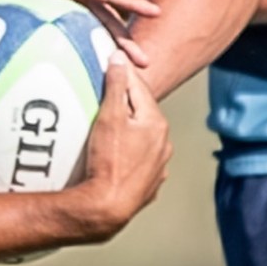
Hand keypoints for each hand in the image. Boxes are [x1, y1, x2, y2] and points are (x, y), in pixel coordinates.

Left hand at [0, 0, 158, 66]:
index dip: (131, 2)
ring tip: (124, 73)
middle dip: (126, 39)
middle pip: (107, 17)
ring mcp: (66, 5)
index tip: (154, 12)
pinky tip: (88, 70)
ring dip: (109, 48)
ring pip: (95, 28)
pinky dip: (85, 50)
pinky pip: (76, 35)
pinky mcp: (55, 16)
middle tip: (144, 62)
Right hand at [73, 59, 171, 238]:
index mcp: (156, 122)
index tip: (109, 65)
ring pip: (142, 140)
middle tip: (103, 98)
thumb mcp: (108, 117)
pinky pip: (139, 163)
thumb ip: (116, 85)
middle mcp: (164, 144)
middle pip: (142, 115)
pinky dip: (129, 156)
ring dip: (129, 132)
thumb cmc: (107, 160)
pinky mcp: (149, 186)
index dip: (123, 75)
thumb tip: (119, 57)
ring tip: (106, 132)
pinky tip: (114, 160)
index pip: (139, 89)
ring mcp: (158, 167)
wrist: (107, 208)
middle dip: (126, 105)